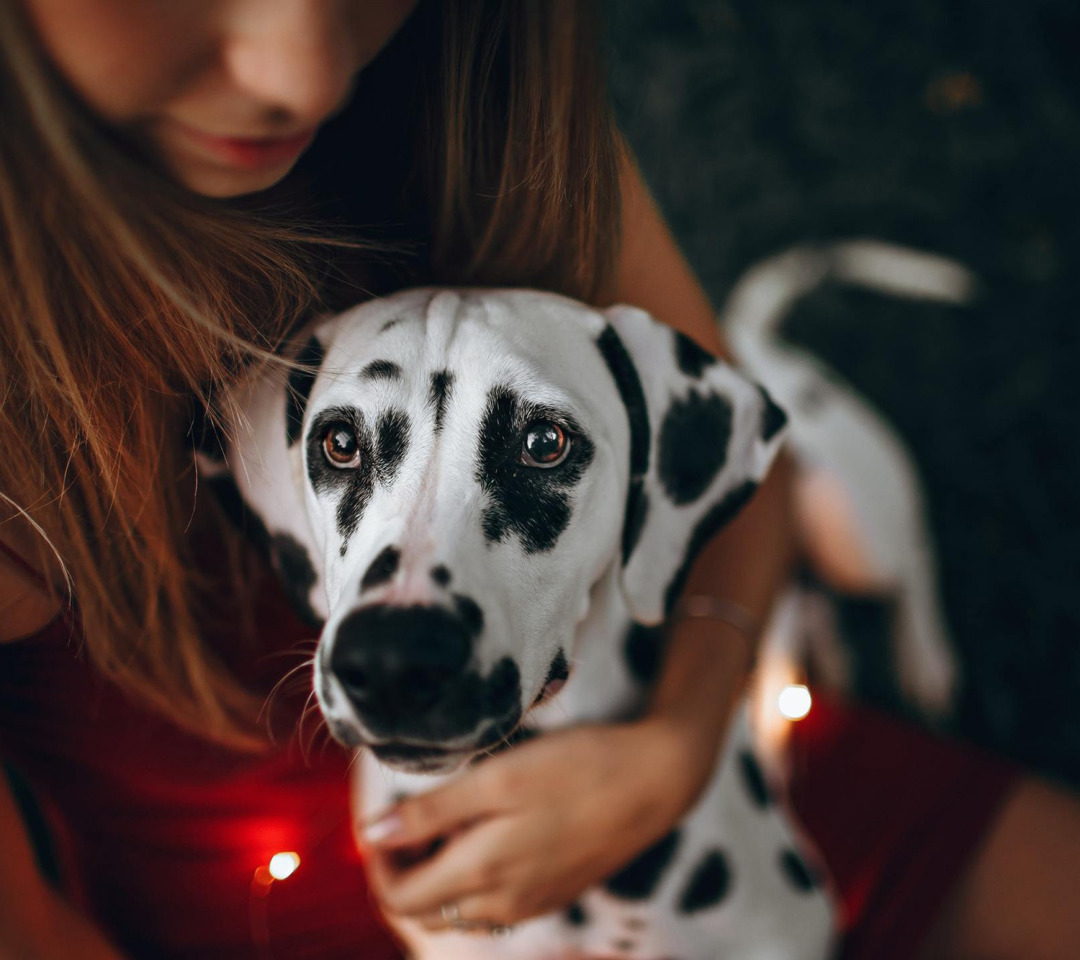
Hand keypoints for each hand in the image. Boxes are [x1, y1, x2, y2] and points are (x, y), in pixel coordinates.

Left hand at [360, 717, 716, 931]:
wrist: (656, 781)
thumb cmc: (577, 769)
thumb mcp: (499, 778)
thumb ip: (432, 811)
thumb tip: (373, 834)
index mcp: (484, 876)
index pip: (401, 900)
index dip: (378, 864)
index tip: (382, 818)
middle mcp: (504, 905)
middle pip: (427, 909)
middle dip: (406, 867)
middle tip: (415, 812)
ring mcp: (532, 904)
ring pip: (460, 908)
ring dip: (440, 872)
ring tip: (452, 816)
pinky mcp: (554, 893)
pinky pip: (495, 902)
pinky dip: (475, 874)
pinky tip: (491, 829)